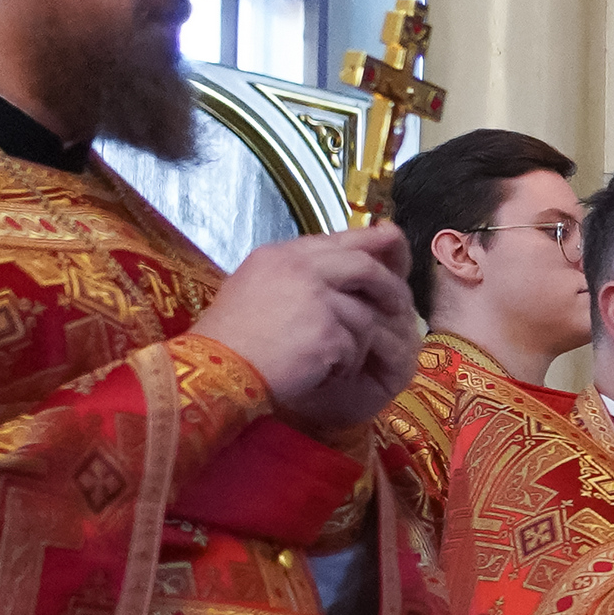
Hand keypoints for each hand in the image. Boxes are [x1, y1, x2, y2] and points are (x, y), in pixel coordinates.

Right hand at [193, 226, 417, 433]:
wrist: (214, 369)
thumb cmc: (230, 337)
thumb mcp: (255, 288)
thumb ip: (296, 274)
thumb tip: (339, 271)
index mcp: (280, 254)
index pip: (339, 240)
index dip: (371, 246)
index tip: (393, 248)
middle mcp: (299, 267)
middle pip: (365, 266)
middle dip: (389, 288)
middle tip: (399, 308)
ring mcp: (315, 297)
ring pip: (364, 314)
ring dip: (356, 342)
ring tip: (335, 359)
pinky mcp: (326, 330)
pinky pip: (354, 347)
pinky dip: (343, 365)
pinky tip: (321, 374)